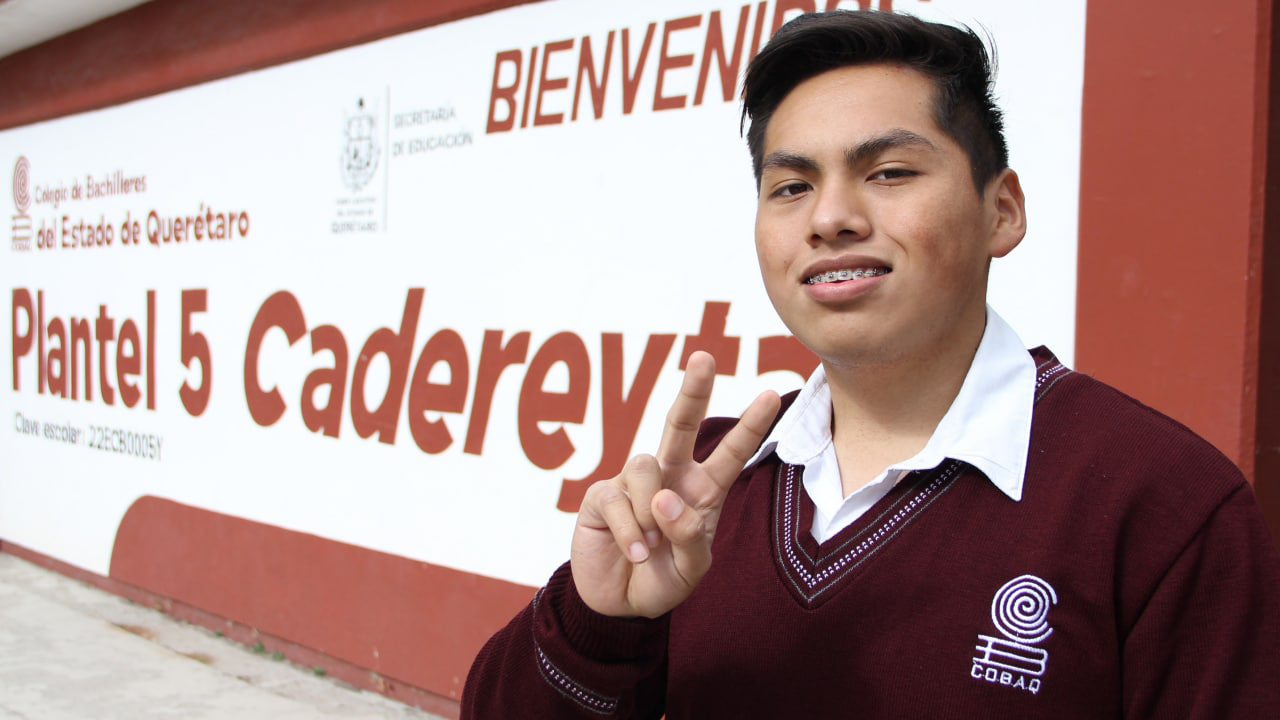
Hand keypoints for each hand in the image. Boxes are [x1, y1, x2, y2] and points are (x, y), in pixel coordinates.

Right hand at [570, 351, 780, 617]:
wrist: (620, 605)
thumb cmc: (664, 581)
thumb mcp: (692, 569)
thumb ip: (689, 536)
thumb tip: (664, 498)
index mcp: (702, 490)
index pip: (730, 453)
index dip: (750, 426)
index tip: (770, 395)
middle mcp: (669, 477)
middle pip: (680, 423)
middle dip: (693, 389)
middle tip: (704, 357)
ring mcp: (633, 483)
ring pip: (644, 465)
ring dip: (651, 512)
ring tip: (651, 547)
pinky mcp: (602, 495)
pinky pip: (616, 497)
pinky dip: (630, 531)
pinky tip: (636, 552)